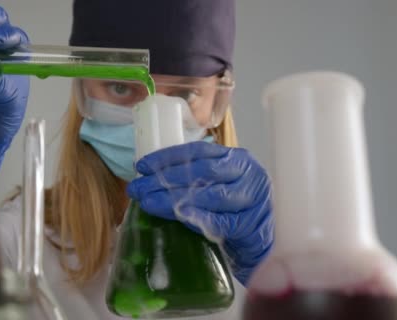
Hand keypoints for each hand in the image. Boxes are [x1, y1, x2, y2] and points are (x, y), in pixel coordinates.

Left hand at [127, 141, 273, 284]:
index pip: (198, 152)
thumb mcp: (218, 184)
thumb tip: (149, 176)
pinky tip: (177, 216)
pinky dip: (197, 218)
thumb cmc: (232, 209)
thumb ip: (194, 176)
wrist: (258, 242)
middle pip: (202, 173)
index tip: (142, 166)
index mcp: (237, 158)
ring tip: (148, 202)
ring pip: (210, 196)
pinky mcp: (249, 225)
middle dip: (166, 179)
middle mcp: (248, 174)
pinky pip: (219, 222)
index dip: (167, 157)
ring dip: (174, 200)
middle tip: (138, 188)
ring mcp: (252, 200)